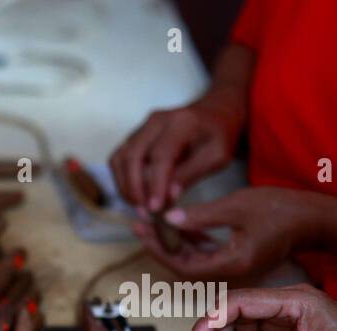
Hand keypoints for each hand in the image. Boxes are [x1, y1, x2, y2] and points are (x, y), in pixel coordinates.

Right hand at [109, 94, 242, 212]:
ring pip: (120, 158)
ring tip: (138, 206)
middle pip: (132, 156)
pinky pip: (118, 159)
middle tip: (143, 212)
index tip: (154, 209)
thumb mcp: (217, 156)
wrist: (213, 114)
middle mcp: (155, 121)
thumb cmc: (218, 137)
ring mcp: (141, 127)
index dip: (155, 184)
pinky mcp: (134, 136)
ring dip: (124, 186)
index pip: (160, 156)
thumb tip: (168, 196)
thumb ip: (192, 174)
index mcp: (180, 123)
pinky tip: (134, 194)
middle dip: (134, 188)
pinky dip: (122, 179)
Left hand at [132, 187, 316, 278]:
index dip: (159, 249)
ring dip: (173, 240)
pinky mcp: (236, 257)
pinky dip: (190, 239)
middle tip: (140, 221)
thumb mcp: (238, 207)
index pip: (182, 266)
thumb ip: (201, 217)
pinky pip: (205, 253)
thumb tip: (168, 220)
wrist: (315, 217)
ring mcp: (233, 266)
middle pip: (183, 263)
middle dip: (160, 243)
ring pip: (193, 257)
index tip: (143, 229)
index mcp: (231, 265)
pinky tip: (177, 223)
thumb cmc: (282, 209)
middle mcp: (230, 272)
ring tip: (152, 218)